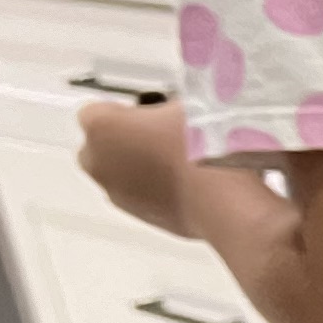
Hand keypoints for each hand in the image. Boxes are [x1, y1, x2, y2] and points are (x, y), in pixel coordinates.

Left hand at [76, 100, 194, 236]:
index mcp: (101, 125)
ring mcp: (115, 192)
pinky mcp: (139, 216)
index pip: (97, 110)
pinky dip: (154, 191)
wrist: (225, 198)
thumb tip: (174, 116)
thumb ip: (167, 109)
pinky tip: (184, 187)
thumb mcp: (187, 105)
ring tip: (178, 167)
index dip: (124, 112)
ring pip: (119, 173)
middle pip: (100, 145)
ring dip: (138, 168)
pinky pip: (139, 196)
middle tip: (161, 141)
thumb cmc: (203, 142)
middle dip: (122, 142)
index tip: (151, 116)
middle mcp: (97, 160)